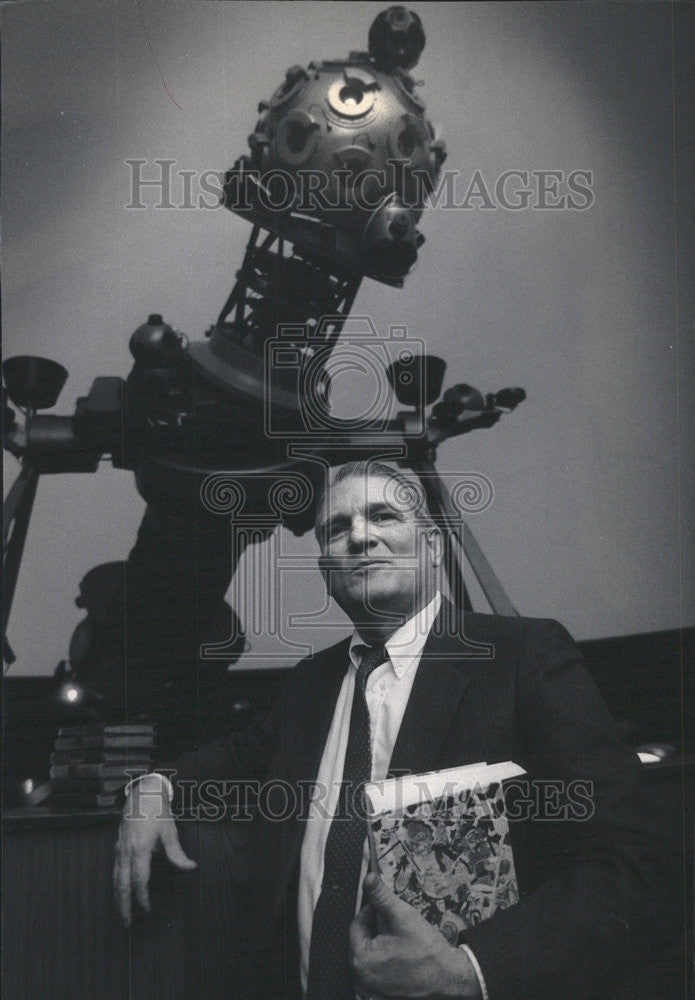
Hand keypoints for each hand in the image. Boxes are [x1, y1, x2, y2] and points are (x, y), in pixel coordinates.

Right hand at [113, 773, 195, 924]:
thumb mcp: (170, 830)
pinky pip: (114, 870)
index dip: (142, 898)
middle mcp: (125, 852)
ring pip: (115, 878)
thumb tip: (190, 867)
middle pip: (121, 885)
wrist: (142, 791)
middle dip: (123, 905)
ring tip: (122, 912)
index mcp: (139, 849)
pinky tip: (120, 891)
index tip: (147, 910)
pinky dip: (116, 884)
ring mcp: (119, 849)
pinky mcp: (117, 845)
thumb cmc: (157, 810)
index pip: (139, 881)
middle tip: (127, 923)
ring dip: (118, 897)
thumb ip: (177, 853)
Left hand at [349, 874, 482, 998]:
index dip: (372, 912)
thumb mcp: (402, 917)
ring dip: (381, 944)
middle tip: (396, 925)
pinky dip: (385, 960)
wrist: (450, 980)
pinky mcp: (382, 995)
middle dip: (376, 928)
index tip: (385, 908)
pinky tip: (401, 956)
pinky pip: (377, 971)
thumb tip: (368, 878)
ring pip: (370, 955)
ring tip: (401, 941)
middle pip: (362, 941)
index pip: (357, 924)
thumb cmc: (428, 953)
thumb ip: (381, 896)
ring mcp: (371, 990)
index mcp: (362, 959)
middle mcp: (362, 978)